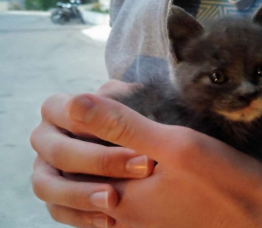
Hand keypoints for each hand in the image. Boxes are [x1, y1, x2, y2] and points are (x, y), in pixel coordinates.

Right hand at [30, 80, 154, 226]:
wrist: (155, 147)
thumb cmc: (144, 118)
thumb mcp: (137, 110)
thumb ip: (112, 109)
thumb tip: (78, 104)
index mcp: (59, 110)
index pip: (58, 111)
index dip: (91, 123)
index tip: (130, 136)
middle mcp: (49, 139)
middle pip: (58, 152)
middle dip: (99, 162)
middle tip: (142, 168)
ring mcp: (49, 168)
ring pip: (48, 186)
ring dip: (81, 194)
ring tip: (114, 201)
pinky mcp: (59, 196)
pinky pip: (58, 211)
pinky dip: (81, 216)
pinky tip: (111, 220)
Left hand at [34, 92, 261, 227]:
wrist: (261, 220)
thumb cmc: (223, 180)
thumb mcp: (177, 144)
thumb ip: (124, 125)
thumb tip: (75, 103)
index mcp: (121, 196)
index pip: (76, 158)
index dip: (81, 126)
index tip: (100, 103)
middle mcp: (123, 218)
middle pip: (83, 177)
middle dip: (88, 143)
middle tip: (109, 118)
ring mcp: (138, 226)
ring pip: (98, 191)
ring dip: (101, 163)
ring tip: (120, 138)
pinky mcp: (154, 226)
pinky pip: (119, 205)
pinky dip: (118, 181)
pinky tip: (137, 166)